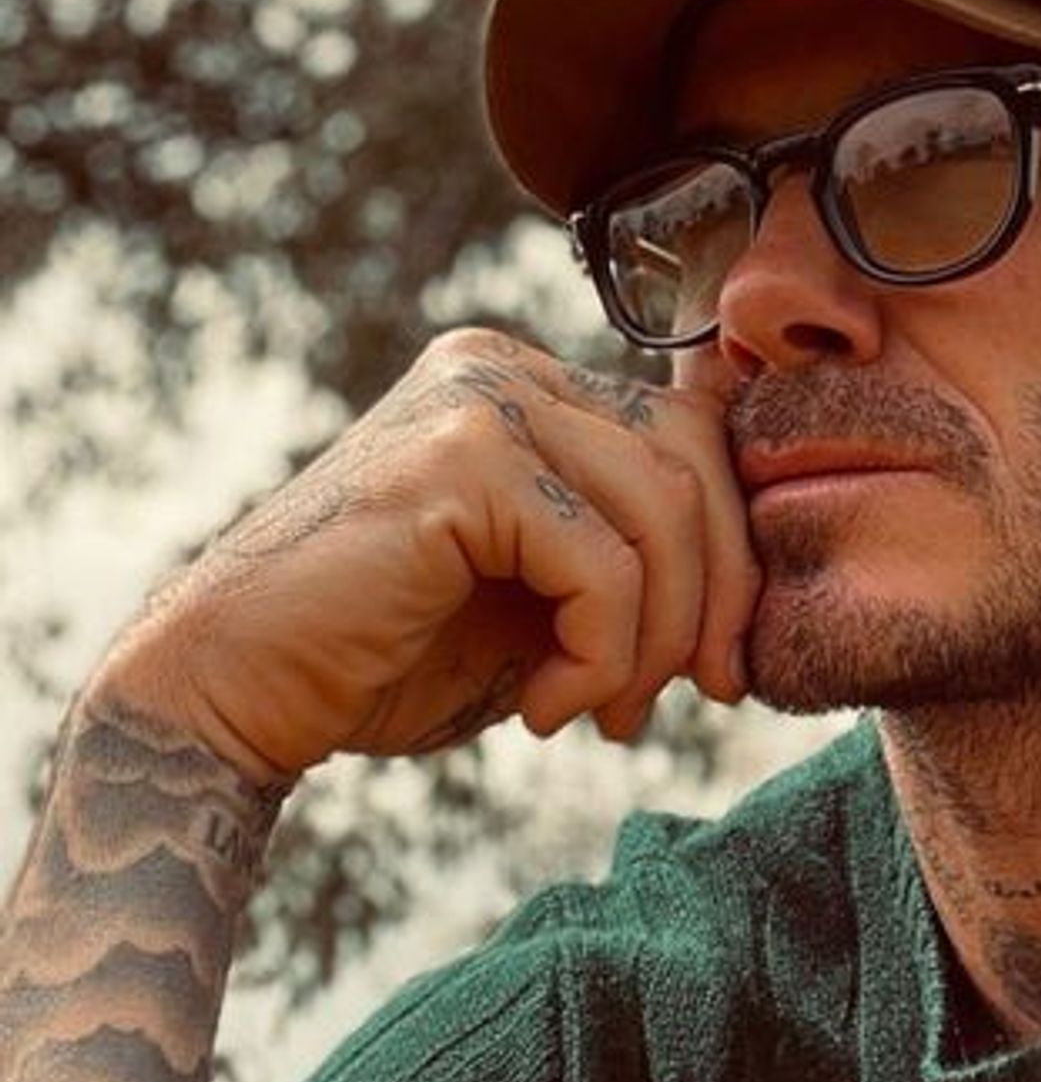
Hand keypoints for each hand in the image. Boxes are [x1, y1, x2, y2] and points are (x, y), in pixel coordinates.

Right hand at [89, 328, 760, 781]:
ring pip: (666, 515)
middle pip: (698, 461)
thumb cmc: (392, 656)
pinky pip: (604, 567)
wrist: (239, 690)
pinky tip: (544, 707)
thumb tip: (759, 586)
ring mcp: (481, 398)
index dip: (733, 555)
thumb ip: (633, 560)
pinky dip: (600, 657)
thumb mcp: (545, 599)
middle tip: (695, 697)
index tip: (712, 668)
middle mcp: (505, 367)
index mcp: (529, 385)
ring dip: (656, 643)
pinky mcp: (462, 458)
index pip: (696, 439)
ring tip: (603, 714)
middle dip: (718, 597)